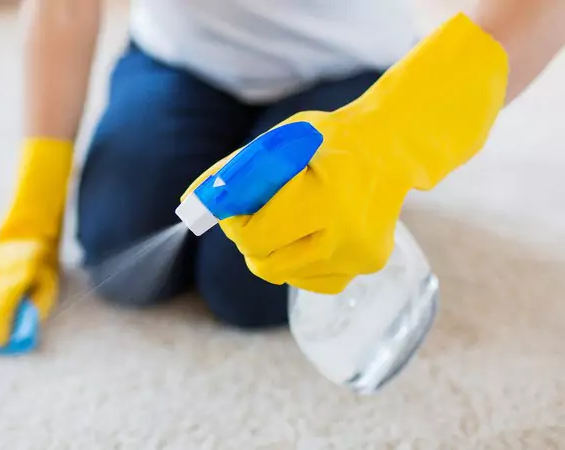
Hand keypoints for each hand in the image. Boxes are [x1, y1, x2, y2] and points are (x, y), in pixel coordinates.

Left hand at [185, 13, 507, 293]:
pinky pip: (311, 280)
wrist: (390, 147)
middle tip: (256, 213)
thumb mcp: (277, 143)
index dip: (234, 224)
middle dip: (249, 239)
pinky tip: (312, 232)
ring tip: (290, 217)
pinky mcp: (368, 265)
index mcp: (324, 198)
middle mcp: (347, 234)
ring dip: (273, 250)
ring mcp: (360, 255)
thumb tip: (188, 203)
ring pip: (284, 274)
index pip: (254, 237)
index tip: (234, 208)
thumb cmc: (326, 140)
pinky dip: (298, 261)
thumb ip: (232, 173)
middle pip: (265, 262)